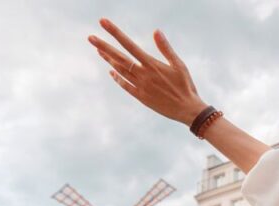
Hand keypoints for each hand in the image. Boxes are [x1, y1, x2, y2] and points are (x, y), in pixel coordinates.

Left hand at [88, 19, 207, 124]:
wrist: (187, 110)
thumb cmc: (186, 86)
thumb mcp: (179, 65)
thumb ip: (166, 48)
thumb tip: (156, 31)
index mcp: (152, 64)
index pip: (129, 44)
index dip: (115, 33)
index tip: (103, 23)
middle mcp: (143, 75)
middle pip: (119, 57)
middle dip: (104, 46)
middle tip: (90, 37)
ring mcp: (141, 87)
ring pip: (120, 70)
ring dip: (109, 60)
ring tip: (99, 50)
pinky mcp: (142, 97)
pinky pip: (125, 86)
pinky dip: (117, 78)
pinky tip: (112, 71)